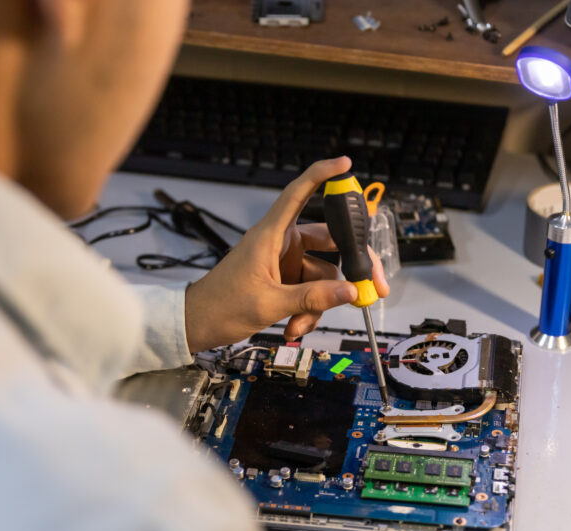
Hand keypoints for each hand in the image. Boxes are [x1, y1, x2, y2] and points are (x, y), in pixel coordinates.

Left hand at [183, 157, 389, 352]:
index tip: (345, 164)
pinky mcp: (285, 280)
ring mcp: (285, 262)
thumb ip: (312, 298)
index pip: (299, 193)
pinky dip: (308, 310)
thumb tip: (351, 292)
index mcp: (272, 234)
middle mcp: (282, 243)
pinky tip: (294, 326)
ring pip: (323, 275)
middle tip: (373, 286)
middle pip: (329, 242)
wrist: (197, 324)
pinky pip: (312, 291)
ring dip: (319, 303)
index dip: (322, 175)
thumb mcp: (270, 303)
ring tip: (299, 324)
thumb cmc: (221, 305)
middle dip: (350, 268)